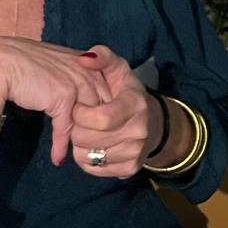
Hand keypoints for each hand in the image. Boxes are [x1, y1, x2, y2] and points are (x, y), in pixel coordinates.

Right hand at [0, 37, 112, 166]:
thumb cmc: (21, 65)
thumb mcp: (54, 69)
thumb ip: (70, 82)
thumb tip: (78, 106)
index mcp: (87, 62)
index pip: (109, 92)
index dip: (107, 114)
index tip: (104, 132)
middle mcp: (86, 71)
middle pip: (105, 108)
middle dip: (102, 131)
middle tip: (96, 151)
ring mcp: (77, 82)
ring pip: (89, 121)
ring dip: (83, 142)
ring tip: (80, 158)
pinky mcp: (64, 96)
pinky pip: (66, 129)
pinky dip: (60, 146)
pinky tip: (57, 159)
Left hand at [67, 46, 158, 177]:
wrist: (151, 122)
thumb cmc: (126, 93)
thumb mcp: (118, 70)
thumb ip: (102, 58)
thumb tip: (85, 58)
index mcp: (135, 104)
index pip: (100, 118)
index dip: (81, 114)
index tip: (79, 107)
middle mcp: (139, 131)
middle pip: (88, 139)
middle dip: (76, 128)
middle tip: (81, 121)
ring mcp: (135, 152)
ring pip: (87, 156)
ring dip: (80, 144)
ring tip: (88, 132)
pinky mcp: (130, 169)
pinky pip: (93, 169)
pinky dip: (87, 159)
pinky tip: (94, 145)